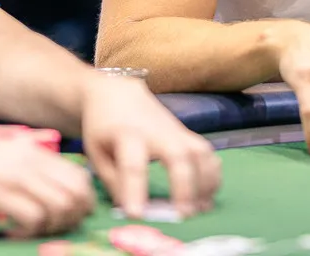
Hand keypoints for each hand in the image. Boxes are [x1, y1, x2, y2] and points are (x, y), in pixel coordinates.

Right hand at [0, 127, 93, 237]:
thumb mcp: (6, 154)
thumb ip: (30, 167)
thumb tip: (50, 187)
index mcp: (37, 154)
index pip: (81, 178)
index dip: (83, 202)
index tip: (70, 217)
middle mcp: (33, 163)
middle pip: (78, 194)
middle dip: (73, 218)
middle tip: (54, 229)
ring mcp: (16, 178)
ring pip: (61, 207)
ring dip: (53, 227)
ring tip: (34, 232)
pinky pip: (33, 218)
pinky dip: (30, 231)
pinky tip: (13, 233)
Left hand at [79, 72, 220, 218]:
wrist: (119, 93)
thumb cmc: (104, 127)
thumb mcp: (96, 152)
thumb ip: (112, 180)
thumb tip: (129, 209)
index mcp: (127, 135)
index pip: (132, 165)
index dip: (135, 191)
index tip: (137, 216)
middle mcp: (157, 132)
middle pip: (178, 156)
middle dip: (184, 186)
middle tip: (183, 215)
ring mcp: (177, 131)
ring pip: (200, 153)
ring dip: (205, 182)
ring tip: (201, 209)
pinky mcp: (188, 134)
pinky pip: (208, 153)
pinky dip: (213, 174)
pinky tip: (209, 195)